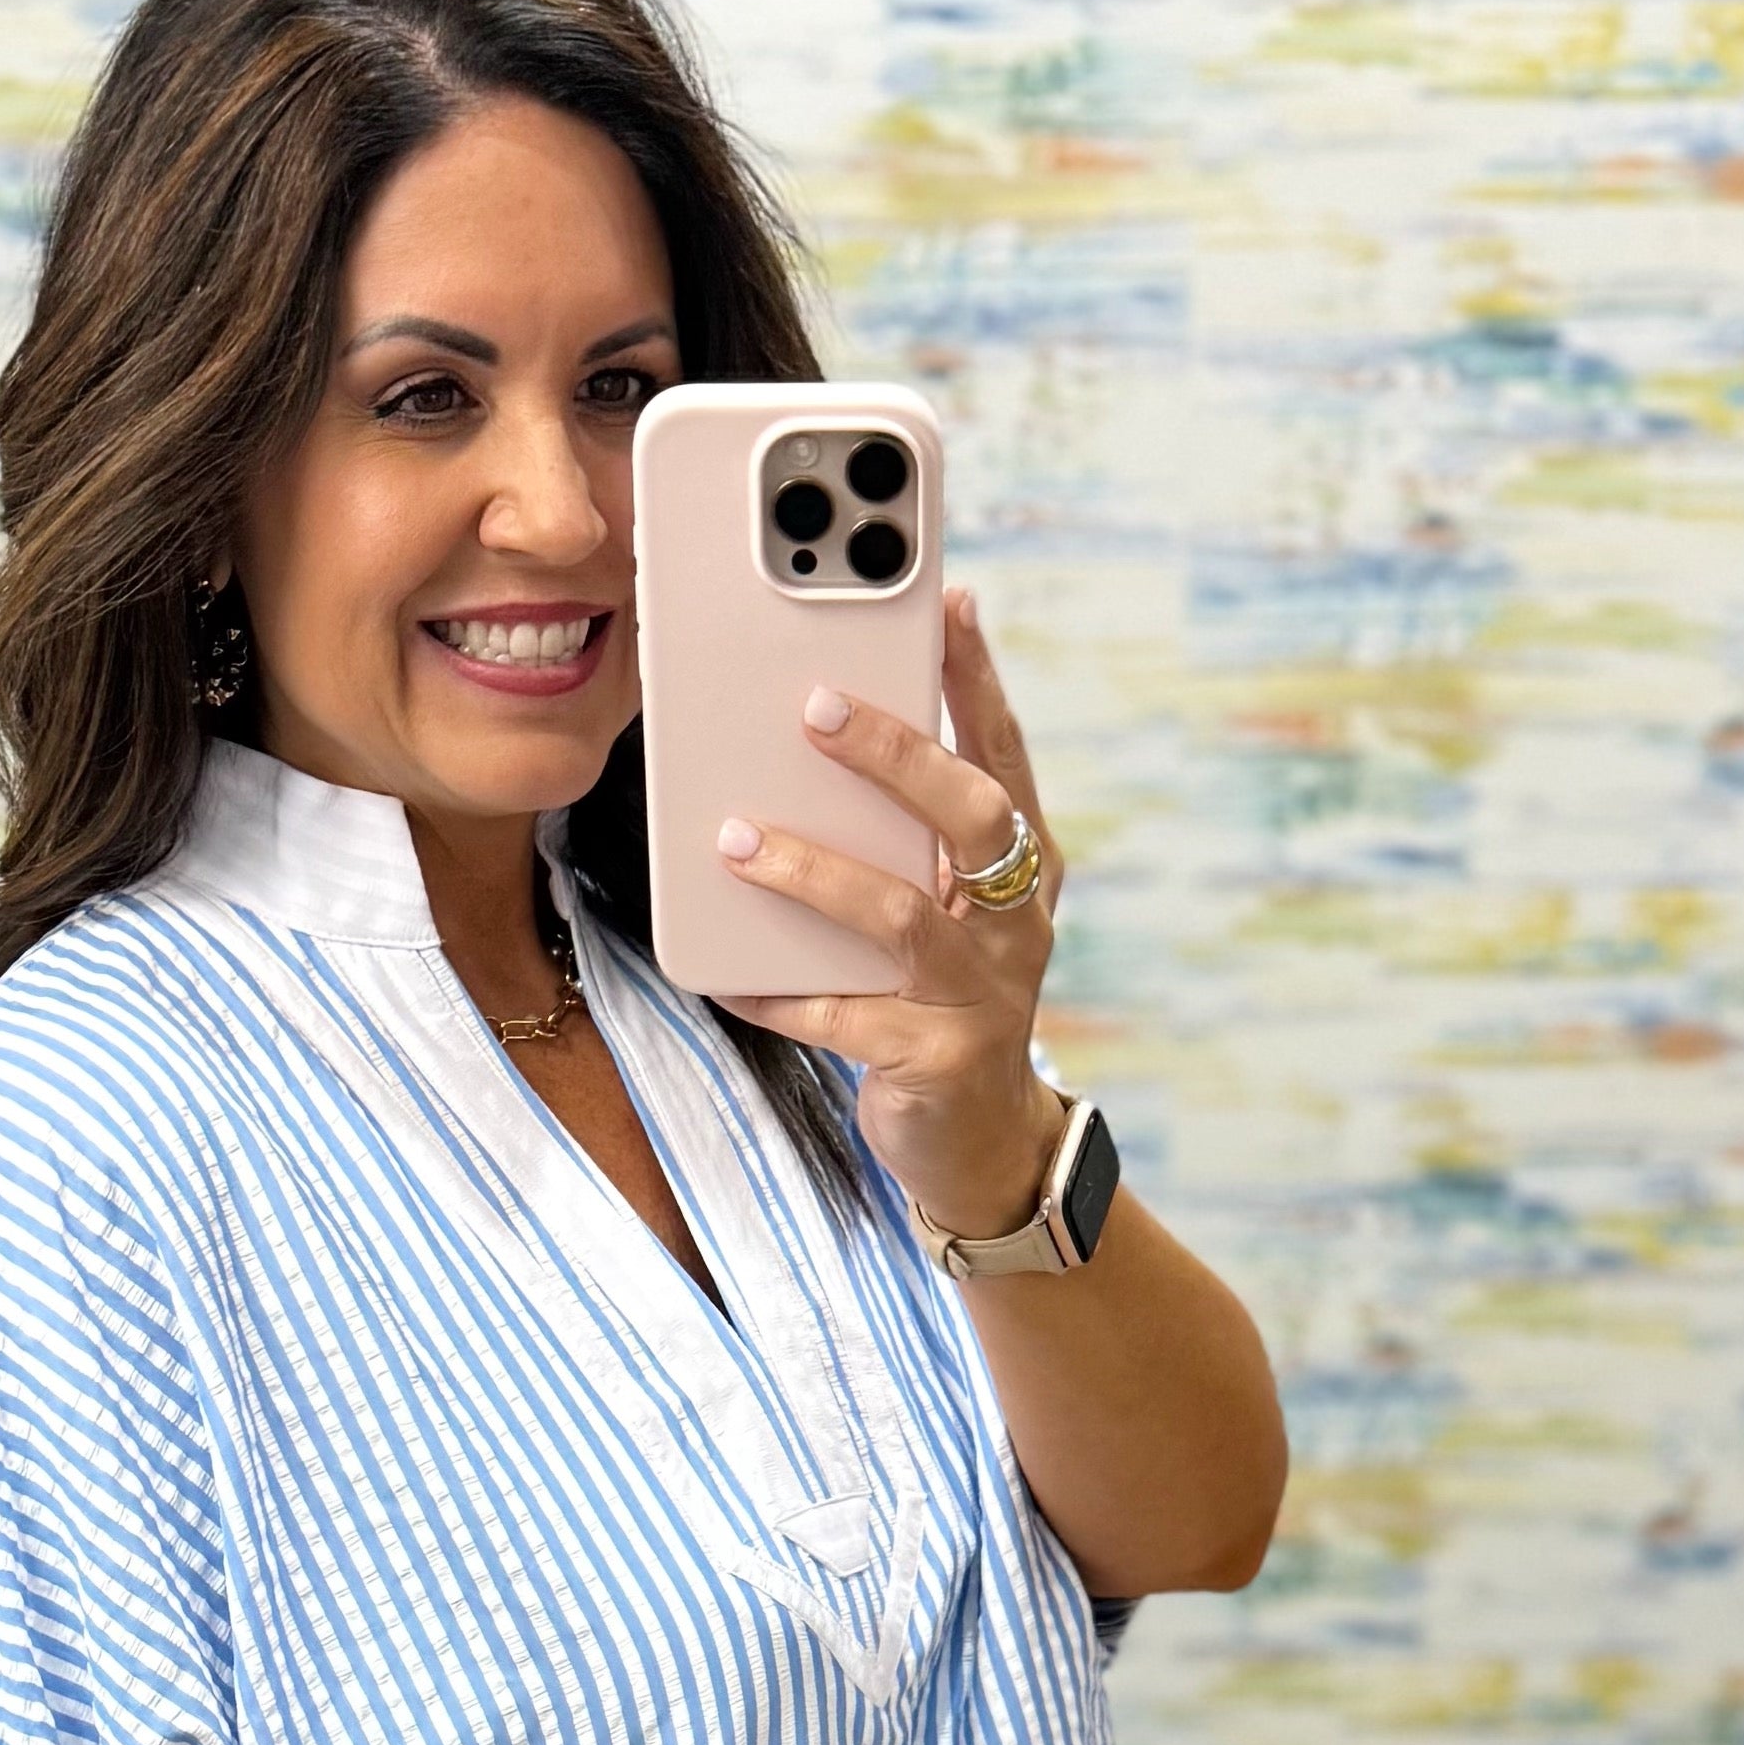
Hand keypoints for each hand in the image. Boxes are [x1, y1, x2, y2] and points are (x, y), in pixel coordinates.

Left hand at [713, 586, 1065, 1237]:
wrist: (979, 1144)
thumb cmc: (941, 1002)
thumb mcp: (940, 913)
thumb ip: (901, 843)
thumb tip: (802, 750)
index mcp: (1022, 870)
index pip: (1005, 754)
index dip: (979, 679)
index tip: (950, 600)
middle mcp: (1014, 921)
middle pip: (974, 817)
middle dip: (898, 756)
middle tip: (818, 704)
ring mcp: (981, 994)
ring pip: (900, 915)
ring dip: (814, 871)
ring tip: (735, 840)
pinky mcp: (933, 1061)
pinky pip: (841, 1018)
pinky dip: (777, 993)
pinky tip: (721, 974)